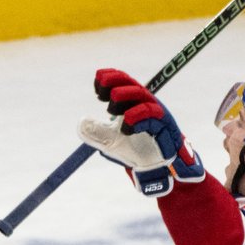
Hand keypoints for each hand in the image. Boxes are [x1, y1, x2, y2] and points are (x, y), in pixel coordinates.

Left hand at [78, 69, 204, 197]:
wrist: (154, 166)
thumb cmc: (134, 148)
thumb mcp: (111, 141)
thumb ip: (97, 132)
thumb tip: (81, 123)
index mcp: (134, 102)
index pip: (124, 82)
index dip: (111, 77)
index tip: (97, 81)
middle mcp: (146, 104)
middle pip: (134, 86)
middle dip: (117, 85)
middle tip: (102, 96)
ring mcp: (157, 114)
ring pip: (144, 99)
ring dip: (126, 99)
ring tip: (110, 110)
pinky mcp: (164, 127)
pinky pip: (154, 117)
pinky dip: (138, 119)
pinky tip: (126, 127)